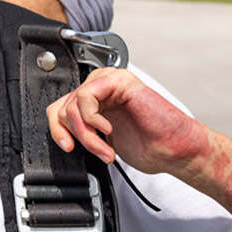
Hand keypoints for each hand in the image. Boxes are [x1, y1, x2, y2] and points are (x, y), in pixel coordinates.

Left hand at [46, 67, 210, 176]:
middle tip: (99, 151)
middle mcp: (100, 87)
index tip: (69, 148)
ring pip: (73, 105)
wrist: (173, 148)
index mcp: (95, 99)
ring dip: (87, 135)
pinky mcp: (119, 80)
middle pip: (63, 108)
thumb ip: (82, 131)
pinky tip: (109, 129)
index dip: (58, 131)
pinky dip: (92, 119)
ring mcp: (109, 81)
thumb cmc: (148, 145)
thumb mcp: (102, 141)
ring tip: (106, 149)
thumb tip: (61, 136)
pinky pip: (86, 96)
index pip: (58, 109)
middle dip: (79, 137)